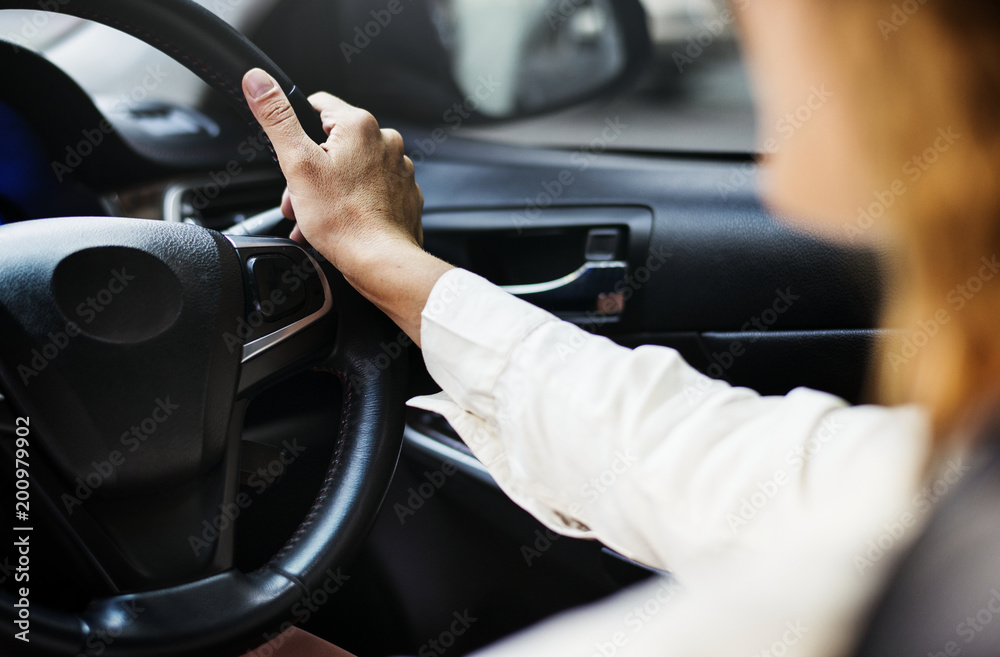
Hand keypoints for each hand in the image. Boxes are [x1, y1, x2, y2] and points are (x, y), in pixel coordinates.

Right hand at [241, 68, 452, 346]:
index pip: (318, 106)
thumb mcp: (297, 164)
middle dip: (310, 170)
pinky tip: (339, 223)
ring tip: (315, 216)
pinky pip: (370, 192)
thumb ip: (276, 117)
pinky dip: (352, 204)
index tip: (293, 156)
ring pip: (351, 170)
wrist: (381, 261)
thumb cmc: (343, 220)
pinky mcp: (404, 195)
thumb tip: (257, 80)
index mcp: (360, 125)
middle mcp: (386, 142)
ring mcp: (398, 169)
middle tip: (299, 198)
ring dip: (327, 190)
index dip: (297, 130)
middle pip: (333, 143)